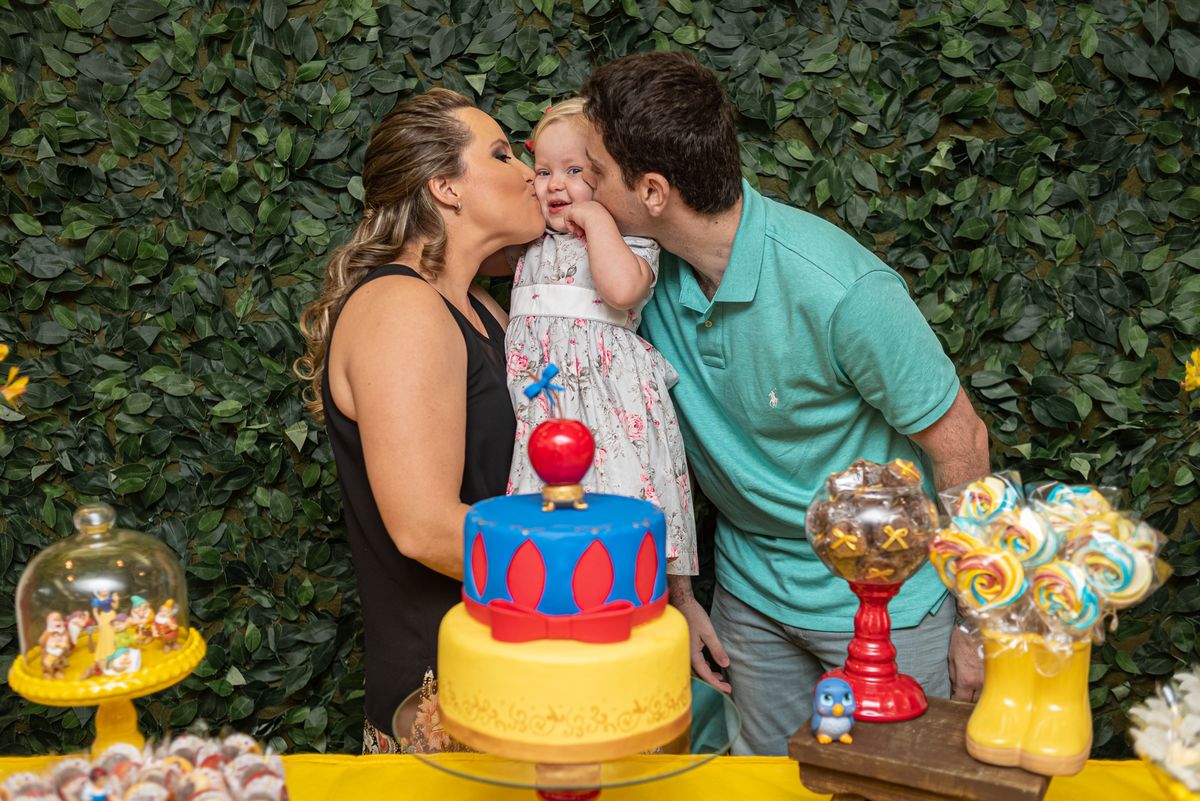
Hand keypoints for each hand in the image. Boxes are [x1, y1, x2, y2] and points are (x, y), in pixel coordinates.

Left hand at [563, 200, 609, 237]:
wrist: (600, 222)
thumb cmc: (604, 225)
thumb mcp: (602, 222)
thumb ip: (596, 222)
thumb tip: (590, 227)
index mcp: (596, 206)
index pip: (588, 214)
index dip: (587, 223)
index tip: (588, 230)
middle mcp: (588, 204)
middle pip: (581, 215)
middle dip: (581, 225)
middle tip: (582, 233)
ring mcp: (580, 206)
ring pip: (574, 217)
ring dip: (576, 227)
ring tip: (580, 233)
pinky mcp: (573, 211)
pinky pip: (567, 217)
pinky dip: (568, 225)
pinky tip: (572, 230)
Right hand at [668, 575, 730, 692]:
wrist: (680, 603)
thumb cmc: (694, 616)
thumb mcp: (708, 633)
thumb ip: (717, 649)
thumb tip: (725, 664)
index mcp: (691, 655)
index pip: (705, 675)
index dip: (717, 685)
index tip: (728, 690)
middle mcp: (685, 656)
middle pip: (699, 676)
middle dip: (713, 683)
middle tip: (726, 687)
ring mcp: (683, 652)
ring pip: (695, 671)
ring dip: (707, 675)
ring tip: (719, 677)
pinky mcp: (684, 647)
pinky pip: (692, 663)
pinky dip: (702, 668)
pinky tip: (708, 665)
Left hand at [948, 620, 983, 701]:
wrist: (979, 627)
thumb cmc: (963, 640)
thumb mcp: (952, 658)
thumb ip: (953, 676)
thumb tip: (955, 687)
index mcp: (966, 679)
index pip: (962, 699)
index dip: (956, 700)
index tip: (954, 698)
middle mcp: (980, 682)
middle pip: (973, 700)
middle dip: (966, 698)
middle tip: (961, 693)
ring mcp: (990, 678)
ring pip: (984, 694)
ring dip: (976, 694)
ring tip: (970, 688)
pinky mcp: (997, 673)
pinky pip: (991, 685)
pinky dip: (985, 687)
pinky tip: (980, 682)